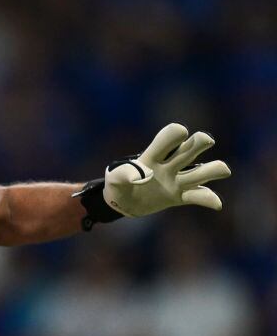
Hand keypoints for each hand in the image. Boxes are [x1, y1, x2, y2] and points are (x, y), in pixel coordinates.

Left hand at [103, 123, 230, 216]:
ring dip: (214, 169)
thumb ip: (124, 175)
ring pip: (202, 172)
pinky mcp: (180, 197)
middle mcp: (169, 165)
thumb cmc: (117, 184)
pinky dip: (209, 199)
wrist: (121, 203)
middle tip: (206, 141)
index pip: (169, 136)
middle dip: (201, 140)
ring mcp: (177, 181)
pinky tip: (216, 203)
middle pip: (191, 147)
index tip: (180, 133)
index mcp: (153, 155)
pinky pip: (199, 196)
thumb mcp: (114, 178)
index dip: (176, 132)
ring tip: (221, 170)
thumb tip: (139, 178)